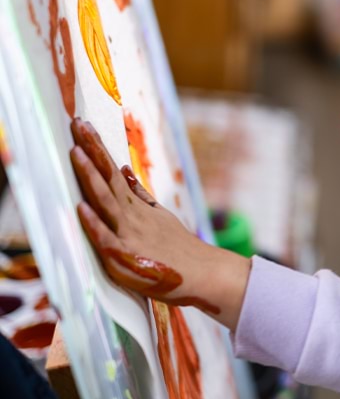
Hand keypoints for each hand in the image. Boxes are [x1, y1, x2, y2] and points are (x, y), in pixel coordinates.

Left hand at [69, 119, 249, 330]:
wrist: (203, 274)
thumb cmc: (178, 250)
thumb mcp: (159, 217)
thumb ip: (139, 196)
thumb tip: (122, 170)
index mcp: (135, 207)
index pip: (111, 172)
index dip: (96, 149)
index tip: (82, 124)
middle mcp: (130, 216)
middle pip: (107, 179)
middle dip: (91, 151)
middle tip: (77, 124)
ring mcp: (129, 234)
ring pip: (105, 201)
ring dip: (90, 177)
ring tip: (75, 153)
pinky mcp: (126, 258)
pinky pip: (106, 239)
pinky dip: (94, 223)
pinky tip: (81, 208)